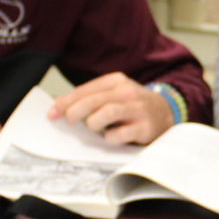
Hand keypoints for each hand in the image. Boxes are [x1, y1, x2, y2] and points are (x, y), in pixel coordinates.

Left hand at [48, 73, 173, 145]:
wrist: (167, 112)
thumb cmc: (133, 105)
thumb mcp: (114, 94)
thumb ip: (91, 98)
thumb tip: (60, 106)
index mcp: (116, 81)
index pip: (85, 89)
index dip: (66, 101)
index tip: (52, 113)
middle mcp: (127, 92)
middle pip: (93, 100)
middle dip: (75, 112)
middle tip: (69, 121)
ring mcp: (137, 110)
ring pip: (106, 113)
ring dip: (94, 123)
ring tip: (94, 128)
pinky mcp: (144, 127)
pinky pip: (120, 134)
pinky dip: (110, 137)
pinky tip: (111, 137)